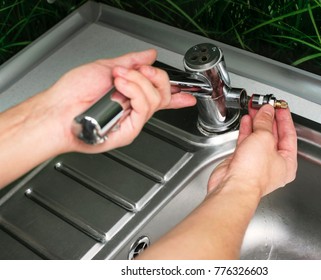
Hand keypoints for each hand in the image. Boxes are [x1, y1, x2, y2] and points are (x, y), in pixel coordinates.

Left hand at [43, 49, 195, 153]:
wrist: (59, 110)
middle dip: (155, 76)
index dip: (178, 96)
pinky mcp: (130, 130)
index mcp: (131, 95)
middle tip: (137, 70)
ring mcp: (133, 120)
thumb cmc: (74, 92)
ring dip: (138, 81)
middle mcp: (134, 109)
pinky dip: (134, 91)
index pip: (160, 95)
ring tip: (119, 78)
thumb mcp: (106, 67)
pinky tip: (121, 86)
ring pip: (156, 99)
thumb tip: (149, 55)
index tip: (189, 95)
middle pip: (164, 94)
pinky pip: (145, 108)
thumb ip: (131, 62)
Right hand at [208, 104, 296, 197]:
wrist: (233, 187)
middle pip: (274, 136)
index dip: (284, 118)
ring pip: (259, 138)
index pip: (289, 135)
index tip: (280, 107)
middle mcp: (273, 164)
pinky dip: (247, 130)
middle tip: (266, 105)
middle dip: (268, 119)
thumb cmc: (253, 174)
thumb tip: (266, 112)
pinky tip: (246, 121)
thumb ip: (265, 123)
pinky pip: (247, 142)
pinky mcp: (243, 161)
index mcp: (287, 162)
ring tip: (255, 109)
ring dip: (257, 122)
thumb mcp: (264, 139)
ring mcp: (257, 163)